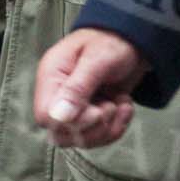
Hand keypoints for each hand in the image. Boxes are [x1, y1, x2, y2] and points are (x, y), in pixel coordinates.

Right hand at [33, 29, 146, 148]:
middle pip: (61, 134)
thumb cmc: (113, 40)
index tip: (97, 111)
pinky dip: (116, 127)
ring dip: (107, 128)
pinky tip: (124, 106)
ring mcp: (74, 106)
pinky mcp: (90, 115)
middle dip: (93, 128)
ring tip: (120, 104)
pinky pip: (98, 136)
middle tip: (110, 106)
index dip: (71, 123)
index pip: (45, 116)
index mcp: (52, 76)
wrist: (134, 40)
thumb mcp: (98, 59)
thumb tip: (58, 117)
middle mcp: (58, 94)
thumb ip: (77, 88)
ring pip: (81, 139)